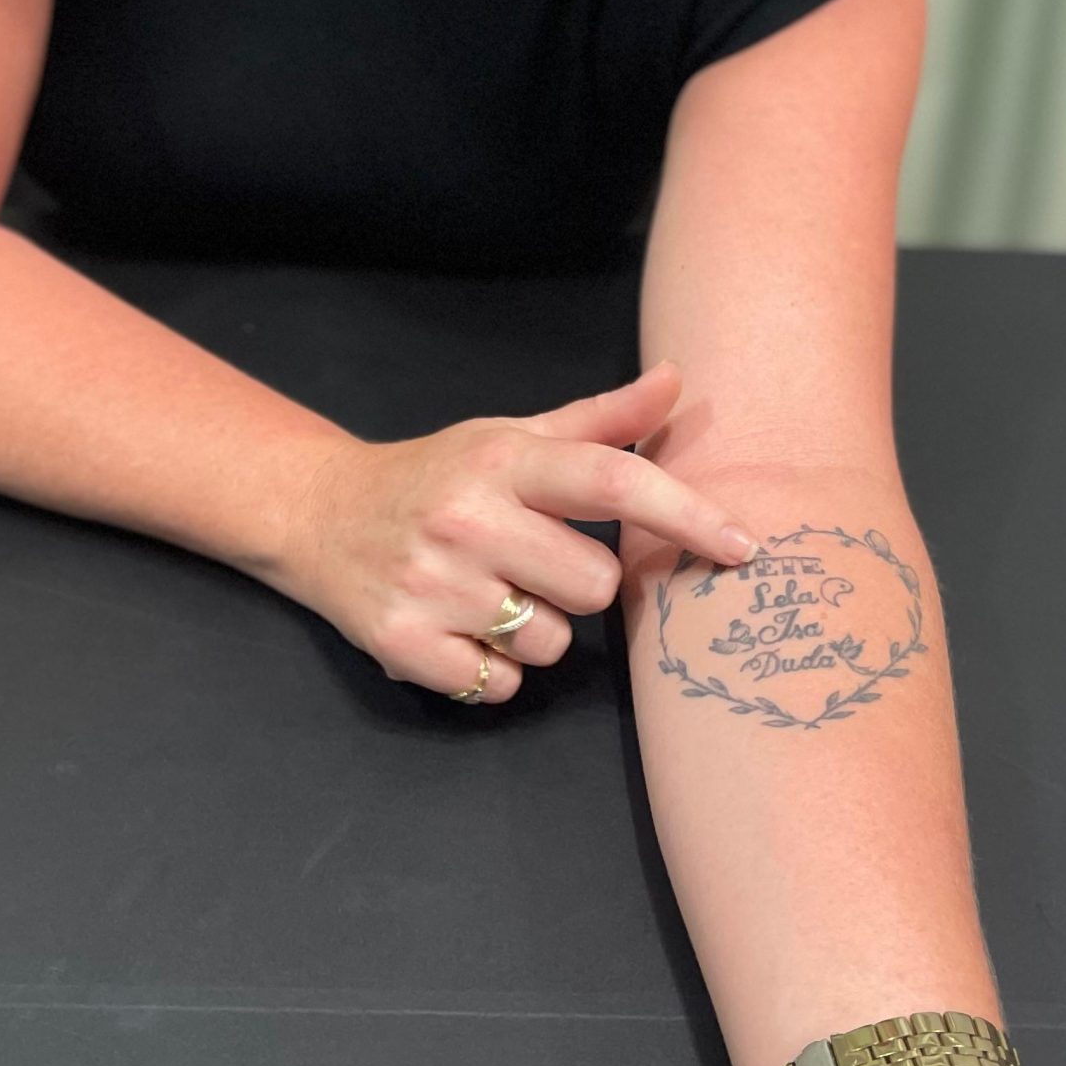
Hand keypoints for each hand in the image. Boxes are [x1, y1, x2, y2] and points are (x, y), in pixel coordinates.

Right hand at [266, 358, 756, 699]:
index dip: (686, 514)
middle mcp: (466, 518)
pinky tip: (461, 630)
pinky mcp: (403, 643)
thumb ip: (600, 420)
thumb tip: (677, 379)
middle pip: (594, 587)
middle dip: (579, 587)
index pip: (612, 480)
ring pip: (552, 644)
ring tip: (490, 596)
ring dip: (536, 632)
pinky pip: (501, 685)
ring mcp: (432, 584)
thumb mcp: (512, 437)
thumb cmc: (440, 475)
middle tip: (535, 565)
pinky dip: (493, 670)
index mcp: (503, 460)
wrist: (321, 514)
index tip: (744, 546)